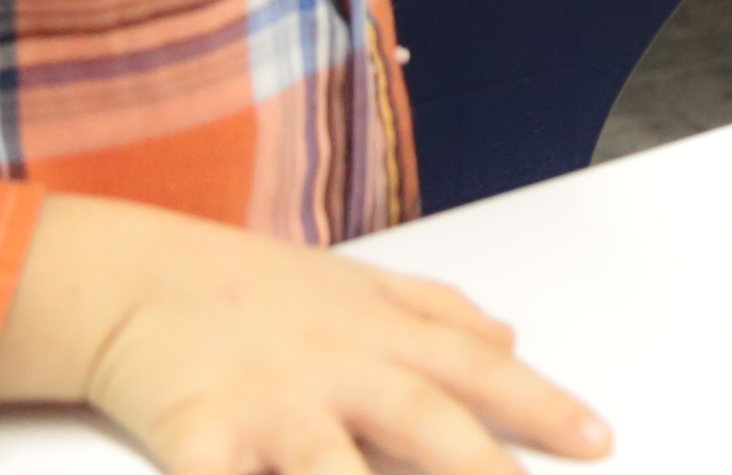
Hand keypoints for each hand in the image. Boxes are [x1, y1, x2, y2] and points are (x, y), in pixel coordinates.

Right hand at [0, 197, 605, 474]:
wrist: (132, 276)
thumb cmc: (246, 286)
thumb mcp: (355, 282)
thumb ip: (437, 312)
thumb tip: (513, 334)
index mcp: (377, 333)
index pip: (477, 370)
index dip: (542, 406)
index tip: (598, 441)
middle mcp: (333, 368)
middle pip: (424, 420)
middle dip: (481, 469)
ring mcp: (268, 406)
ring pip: (330, 467)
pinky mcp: (199, 436)